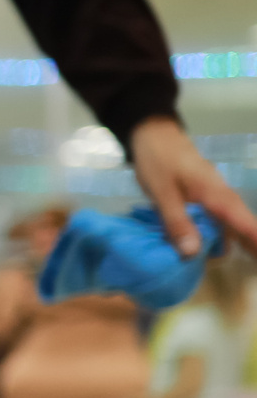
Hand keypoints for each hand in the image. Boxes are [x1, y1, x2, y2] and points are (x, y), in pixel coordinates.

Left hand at [129, 116, 256, 256]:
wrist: (152, 132)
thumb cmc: (158, 159)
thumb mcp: (161, 192)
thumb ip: (176, 221)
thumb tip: (192, 253)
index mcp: (215, 195)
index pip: (244, 221)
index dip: (256, 240)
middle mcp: (220, 196)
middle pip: (241, 225)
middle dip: (251, 245)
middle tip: (253, 265)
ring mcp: (212, 195)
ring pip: (228, 223)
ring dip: (230, 241)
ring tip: (229, 261)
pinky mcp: (202, 195)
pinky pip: (215, 217)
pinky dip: (215, 232)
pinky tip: (207, 246)